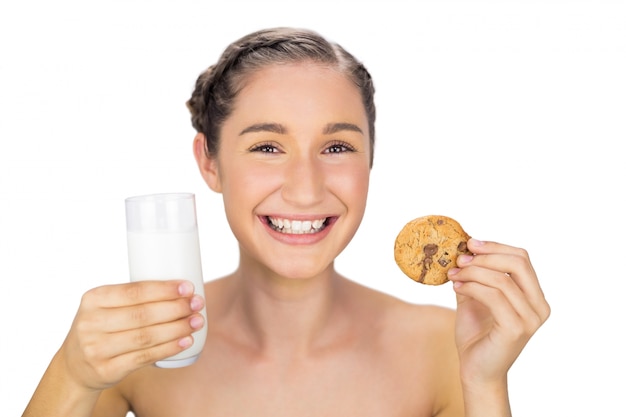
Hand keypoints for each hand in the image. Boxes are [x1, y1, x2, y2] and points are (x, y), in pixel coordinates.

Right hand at [58, 280, 204, 390]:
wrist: (75, 366)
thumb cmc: (102, 327)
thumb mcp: (105, 306)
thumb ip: (132, 297)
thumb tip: (182, 287)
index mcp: (93, 299)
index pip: (134, 291)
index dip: (164, 289)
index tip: (188, 287)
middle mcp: (91, 323)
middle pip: (143, 314)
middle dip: (176, 308)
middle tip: (198, 303)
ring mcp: (96, 349)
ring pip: (146, 337)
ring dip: (177, 328)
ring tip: (197, 321)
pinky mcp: (107, 370)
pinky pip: (144, 358)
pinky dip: (169, 348)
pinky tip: (185, 341)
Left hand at [447, 238, 549, 386]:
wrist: (475, 370)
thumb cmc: (477, 334)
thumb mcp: (475, 297)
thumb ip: (477, 275)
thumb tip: (465, 248)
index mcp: (535, 297)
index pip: (522, 258)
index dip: (495, 246)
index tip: (470, 243)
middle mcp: (539, 307)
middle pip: (518, 263)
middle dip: (485, 256)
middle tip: (460, 258)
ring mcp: (530, 319)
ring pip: (502, 279)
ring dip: (472, 272)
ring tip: (453, 275)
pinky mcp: (516, 329)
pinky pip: (493, 296)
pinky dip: (472, 287)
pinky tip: (457, 287)